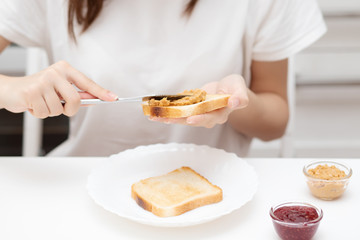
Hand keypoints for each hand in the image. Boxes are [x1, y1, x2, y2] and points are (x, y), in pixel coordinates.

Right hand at [0, 61, 117, 117]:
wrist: (10, 90)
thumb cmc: (37, 90)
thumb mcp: (58, 90)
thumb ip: (76, 94)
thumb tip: (95, 100)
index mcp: (64, 69)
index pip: (86, 82)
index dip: (101, 92)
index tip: (113, 98)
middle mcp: (55, 72)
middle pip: (75, 100)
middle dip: (69, 110)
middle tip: (59, 106)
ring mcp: (43, 80)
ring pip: (59, 109)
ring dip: (50, 112)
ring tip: (41, 102)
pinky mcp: (32, 91)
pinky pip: (45, 113)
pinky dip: (39, 114)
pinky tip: (32, 104)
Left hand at [149, 74, 248, 127]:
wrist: (227, 89)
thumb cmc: (234, 88)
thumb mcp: (239, 88)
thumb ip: (241, 96)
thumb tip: (236, 102)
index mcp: (221, 113)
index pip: (212, 117)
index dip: (202, 118)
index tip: (192, 118)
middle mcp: (208, 117)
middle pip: (193, 120)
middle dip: (179, 119)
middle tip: (167, 119)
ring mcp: (198, 115)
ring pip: (183, 118)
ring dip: (168, 117)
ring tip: (154, 117)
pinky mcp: (190, 110)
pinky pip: (178, 112)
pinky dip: (167, 112)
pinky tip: (154, 113)